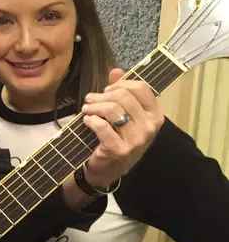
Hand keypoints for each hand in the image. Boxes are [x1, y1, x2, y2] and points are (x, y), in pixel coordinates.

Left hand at [80, 68, 162, 189]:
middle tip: (90, 100)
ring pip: (112, 110)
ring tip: (86, 109)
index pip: (141, 88)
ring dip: (94, 106)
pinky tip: (86, 121)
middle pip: (124, 96)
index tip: (107, 90)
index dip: (120, 84)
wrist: (108, 170)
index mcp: (154, 115)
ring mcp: (136, 140)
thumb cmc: (117, 139)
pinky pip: (102, 126)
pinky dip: (90, 120)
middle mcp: (150, 127)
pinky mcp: (119, 150)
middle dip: (102, 95)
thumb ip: (121, 92)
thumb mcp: (123, 116)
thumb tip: (117, 70)